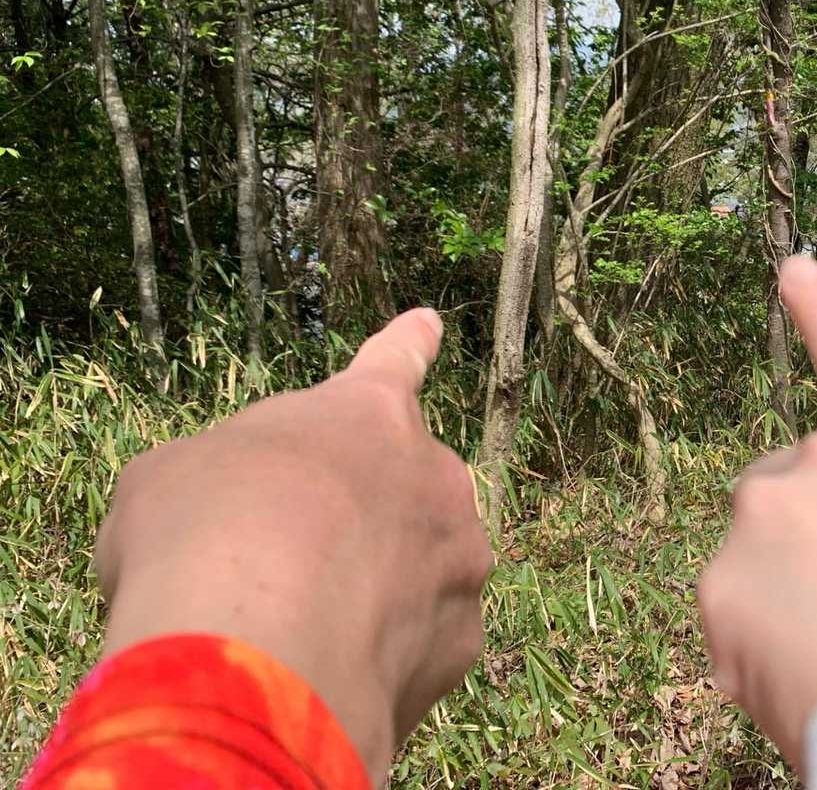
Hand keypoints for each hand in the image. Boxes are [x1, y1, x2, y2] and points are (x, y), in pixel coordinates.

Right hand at [95, 309, 490, 782]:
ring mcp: (460, 559)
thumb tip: (229, 517)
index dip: (406, 344)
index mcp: (367, 412)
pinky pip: (419, 646)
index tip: (427, 324)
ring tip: (294, 629)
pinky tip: (321, 674)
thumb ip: (224, 479)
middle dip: (355, 524)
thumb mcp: (173, 480)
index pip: (393, 362)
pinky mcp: (462, 641)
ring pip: (416, 571)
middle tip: (283, 567)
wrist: (255, 652)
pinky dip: (378, 660)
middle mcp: (435, 475)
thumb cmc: (202, 537)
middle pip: (398, 490)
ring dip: (369, 595)